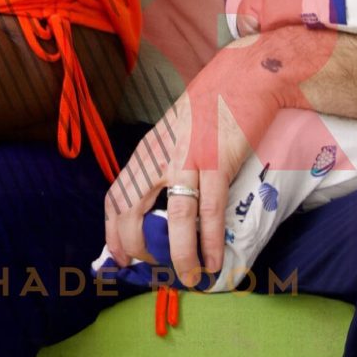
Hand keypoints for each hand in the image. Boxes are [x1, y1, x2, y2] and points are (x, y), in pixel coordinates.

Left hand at [102, 39, 291, 287]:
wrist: (243, 78)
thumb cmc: (210, 109)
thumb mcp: (173, 135)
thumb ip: (163, 164)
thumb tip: (159, 202)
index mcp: (146, 151)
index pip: (116, 197)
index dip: (113, 233)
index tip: (118, 258)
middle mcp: (159, 157)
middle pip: (133, 212)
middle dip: (138, 249)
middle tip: (153, 270)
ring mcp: (187, 160)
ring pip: (174, 220)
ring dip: (178, 256)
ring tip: (187, 278)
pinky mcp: (217, 163)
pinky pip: (209, 213)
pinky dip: (209, 242)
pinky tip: (212, 261)